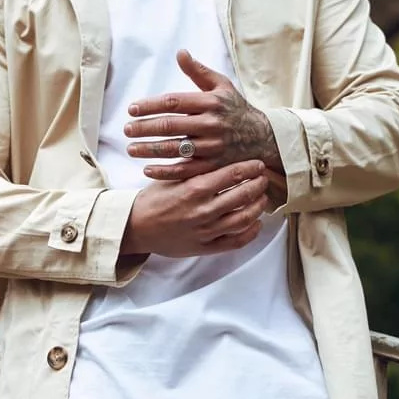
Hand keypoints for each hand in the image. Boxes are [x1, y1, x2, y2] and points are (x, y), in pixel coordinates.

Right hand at [123, 159, 271, 257]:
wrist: (135, 227)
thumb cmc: (153, 200)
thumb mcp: (171, 177)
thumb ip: (194, 166)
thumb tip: (217, 151)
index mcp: (194, 189)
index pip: (232, 174)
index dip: (250, 168)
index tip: (257, 164)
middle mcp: (202, 210)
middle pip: (243, 196)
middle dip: (258, 185)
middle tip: (263, 178)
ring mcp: (205, 231)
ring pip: (244, 219)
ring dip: (258, 207)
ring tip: (261, 198)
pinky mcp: (205, 247)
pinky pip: (235, 242)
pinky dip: (250, 232)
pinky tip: (255, 223)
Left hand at [124, 49, 281, 179]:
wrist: (262, 137)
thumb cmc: (235, 108)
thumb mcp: (222, 86)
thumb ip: (198, 71)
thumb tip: (180, 52)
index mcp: (211, 102)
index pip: (174, 102)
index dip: (150, 105)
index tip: (131, 109)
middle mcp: (212, 125)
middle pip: (171, 126)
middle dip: (145, 128)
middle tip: (126, 129)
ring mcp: (213, 148)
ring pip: (176, 150)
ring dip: (150, 150)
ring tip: (131, 148)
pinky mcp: (214, 167)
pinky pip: (186, 171)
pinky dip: (166, 172)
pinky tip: (147, 170)